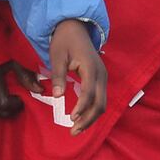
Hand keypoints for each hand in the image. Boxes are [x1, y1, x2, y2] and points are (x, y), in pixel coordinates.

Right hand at [0, 62, 27, 120]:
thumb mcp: (14, 62)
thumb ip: (26, 76)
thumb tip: (40, 90)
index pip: (4, 103)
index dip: (15, 103)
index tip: (20, 95)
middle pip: (0, 112)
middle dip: (13, 109)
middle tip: (19, 99)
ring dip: (6, 110)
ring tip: (13, 98)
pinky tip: (5, 98)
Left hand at [46, 19, 105, 134]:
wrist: (75, 27)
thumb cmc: (64, 41)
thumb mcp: (57, 56)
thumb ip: (58, 76)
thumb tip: (56, 96)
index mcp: (91, 67)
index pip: (89, 93)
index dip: (81, 107)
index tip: (71, 118)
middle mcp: (101, 74)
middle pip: (100, 103)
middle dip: (88, 119)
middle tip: (73, 132)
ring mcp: (103, 77)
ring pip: (102, 103)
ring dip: (91, 118)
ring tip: (76, 129)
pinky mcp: (100, 79)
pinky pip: (100, 98)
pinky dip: (92, 110)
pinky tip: (81, 119)